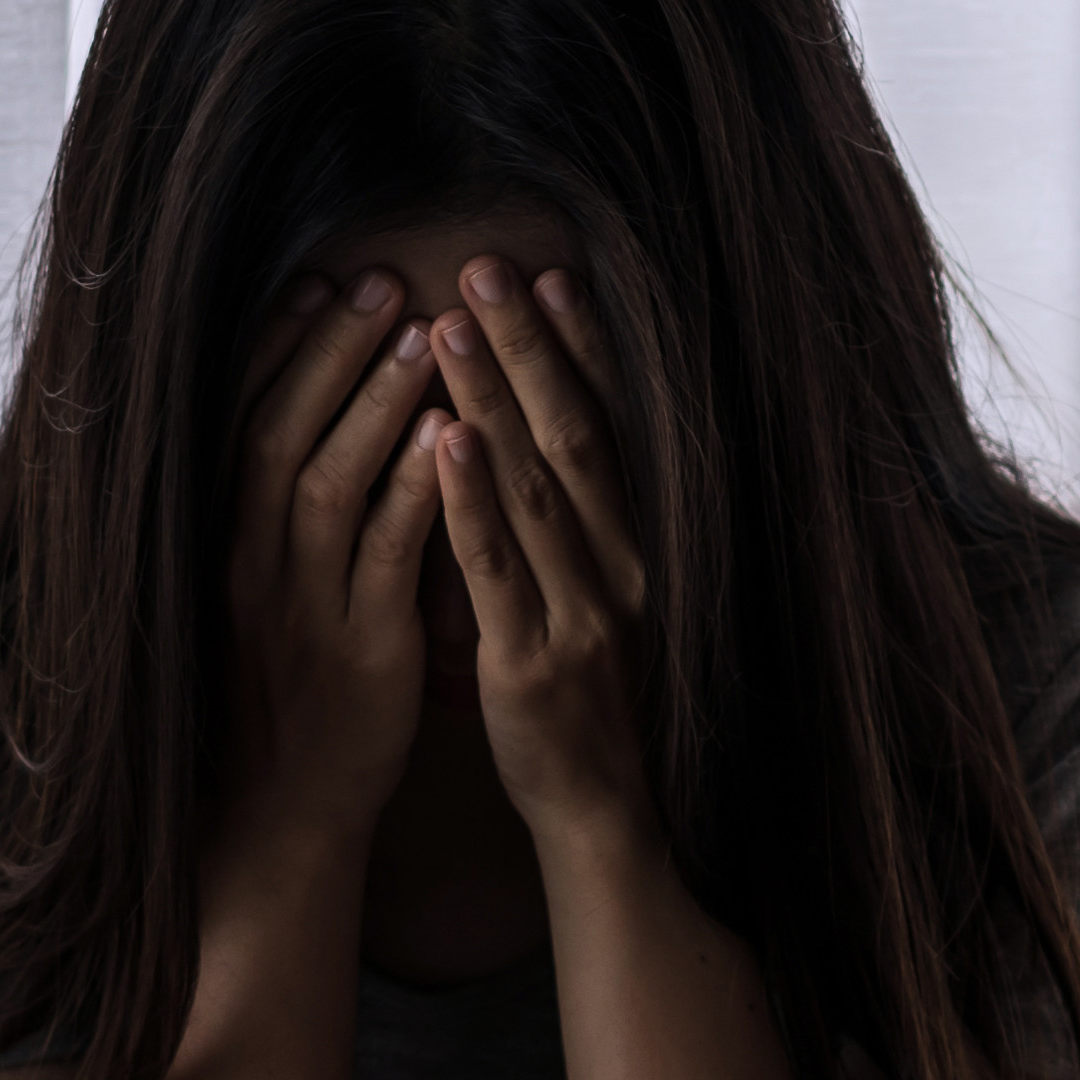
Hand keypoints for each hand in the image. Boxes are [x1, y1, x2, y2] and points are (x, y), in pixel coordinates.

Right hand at [215, 270, 452, 883]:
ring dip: (372, 405)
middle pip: (277, 434)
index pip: (240, 420)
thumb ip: (276, 509)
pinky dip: (413, 494)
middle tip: (379, 280)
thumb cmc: (281, 688)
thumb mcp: (260, 589)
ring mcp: (299, 609)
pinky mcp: (357, 653)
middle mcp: (248, 566)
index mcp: (221, 542)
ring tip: (421, 335)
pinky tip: (447, 440)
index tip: (320, 279)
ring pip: (324, 485)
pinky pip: (383, 560)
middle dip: (328, 353)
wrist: (280, 812)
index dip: (281, 347)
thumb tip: (311, 412)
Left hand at [420, 260, 657, 851]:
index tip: (546, 275)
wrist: (602, 811)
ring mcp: (581, 612)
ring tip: (448, 324)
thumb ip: (573, 519)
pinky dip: (470, 500)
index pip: (607, 425)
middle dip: (529, 347)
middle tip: (485, 267)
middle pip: (574, 435)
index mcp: (636, 545)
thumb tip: (533, 427)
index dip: (580, 348)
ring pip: (536, 487)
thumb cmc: (584, 695)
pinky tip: (443, 439)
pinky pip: (496, 568)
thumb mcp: (597, 595)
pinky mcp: (531, 661)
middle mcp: (621, 565)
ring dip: (493, 399)